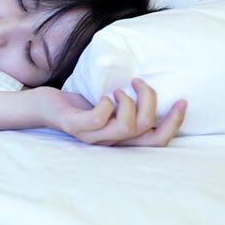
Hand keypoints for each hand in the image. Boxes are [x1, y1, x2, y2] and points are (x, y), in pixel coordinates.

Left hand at [37, 77, 187, 146]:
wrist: (43, 106)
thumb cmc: (78, 103)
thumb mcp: (109, 103)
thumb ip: (128, 104)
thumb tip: (151, 88)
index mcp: (121, 138)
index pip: (157, 141)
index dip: (175, 123)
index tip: (181, 101)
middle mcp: (110, 142)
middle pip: (146, 133)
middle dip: (151, 103)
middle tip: (138, 82)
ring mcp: (92, 136)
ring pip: (126, 128)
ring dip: (129, 103)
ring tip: (119, 89)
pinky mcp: (75, 127)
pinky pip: (98, 120)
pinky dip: (106, 105)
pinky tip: (104, 96)